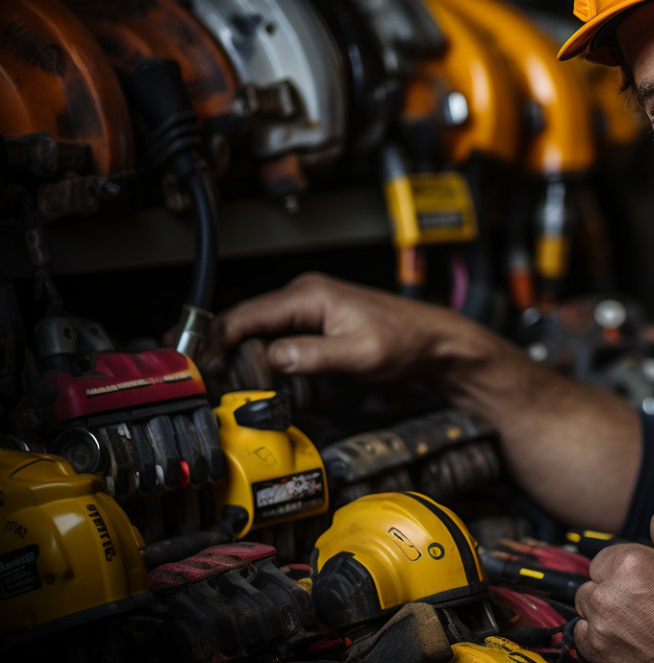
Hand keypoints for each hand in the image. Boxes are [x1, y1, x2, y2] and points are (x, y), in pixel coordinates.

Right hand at [205, 271, 511, 385]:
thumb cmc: (406, 341)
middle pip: (245, 322)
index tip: (195, 364)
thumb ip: (312, 356)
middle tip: (202, 380)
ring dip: (239, 354)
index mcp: (309, 295)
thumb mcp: (359, 354)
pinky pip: (277, 336)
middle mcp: (304, 295)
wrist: (436, 341)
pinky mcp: (317, 323)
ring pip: (258, 330)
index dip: (215, 340)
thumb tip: (270, 357)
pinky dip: (260, 354)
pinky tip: (253, 374)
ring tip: (219, 381)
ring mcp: (310, 308)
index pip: (245, 316)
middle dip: (220, 349)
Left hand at [573, 510, 653, 662]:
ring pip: (587, 609)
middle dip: (612, 586)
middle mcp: (610, 597)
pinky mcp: (600, 657)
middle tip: (644, 600)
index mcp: (632, 567)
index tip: (645, 578)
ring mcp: (601, 631)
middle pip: (593, 581)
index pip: (606, 555)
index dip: (626, 566)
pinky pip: (583, 638)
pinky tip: (627, 639)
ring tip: (636, 621)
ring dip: (604, 611)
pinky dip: (598, 637)